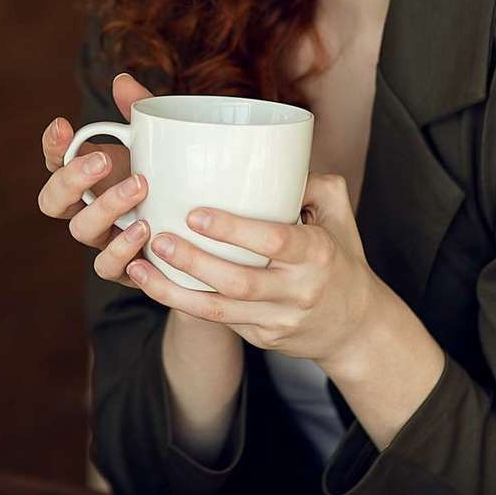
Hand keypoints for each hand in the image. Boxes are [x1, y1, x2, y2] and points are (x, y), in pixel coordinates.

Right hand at [37, 71, 157, 289]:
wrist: (200, 231)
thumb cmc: (170, 178)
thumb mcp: (158, 143)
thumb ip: (139, 112)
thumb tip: (122, 79)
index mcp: (87, 177)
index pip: (53, 161)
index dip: (52, 146)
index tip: (64, 124)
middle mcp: (86, 209)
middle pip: (53, 200)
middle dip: (72, 178)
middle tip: (104, 159)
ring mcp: (102, 240)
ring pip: (82, 230)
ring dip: (105, 208)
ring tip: (139, 188)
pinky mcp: (123, 267)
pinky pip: (107, 267)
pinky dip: (121, 252)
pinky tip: (145, 231)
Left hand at [122, 172, 387, 367]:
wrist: (356, 329)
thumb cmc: (341, 259)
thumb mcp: (339, 216)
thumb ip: (312, 181)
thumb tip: (272, 156)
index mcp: (317, 254)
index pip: (273, 242)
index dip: (232, 229)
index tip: (195, 214)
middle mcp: (298, 291)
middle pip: (238, 281)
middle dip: (193, 261)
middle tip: (157, 236)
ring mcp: (278, 319)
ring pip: (219, 310)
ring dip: (174, 290)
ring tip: (139, 267)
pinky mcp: (261, 338)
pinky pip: (217, 321)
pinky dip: (182, 304)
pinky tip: (154, 286)